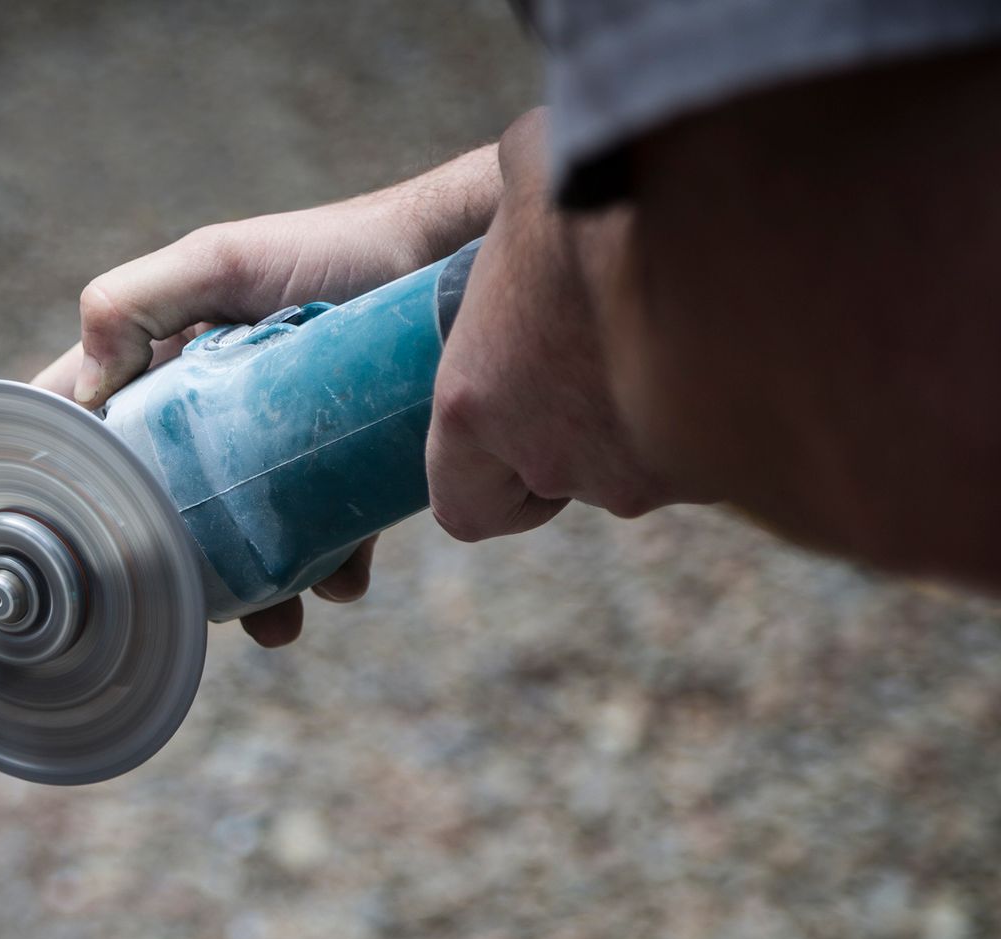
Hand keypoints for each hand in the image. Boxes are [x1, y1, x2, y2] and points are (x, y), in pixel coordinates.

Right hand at [34, 146, 500, 644]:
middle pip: (163, 510)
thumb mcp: (218, 263)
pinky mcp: (341, 482)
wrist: (451, 265)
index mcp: (164, 369)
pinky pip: (323, 548)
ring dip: (251, 596)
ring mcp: (276, 458)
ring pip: (241, 546)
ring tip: (275, 621)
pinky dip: (328, 575)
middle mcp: (212, 421)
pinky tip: (343, 576)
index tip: (59, 534)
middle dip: (171, 564)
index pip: (88, 426)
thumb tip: (90, 390)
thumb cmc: (335, 250)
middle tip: (185, 599)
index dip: (65, 477)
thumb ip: (133, 303)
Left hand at [426, 109, 689, 542]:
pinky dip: (726, 411)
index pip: (466, 507)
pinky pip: (718, 456)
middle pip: (570, 478)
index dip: (492, 478)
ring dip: (658, 417)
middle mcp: (552, 458)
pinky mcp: (721, 471)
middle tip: (617, 343)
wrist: (722, 198)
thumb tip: (541, 167)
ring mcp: (640, 474)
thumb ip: (518, 201)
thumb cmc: (605, 177)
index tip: (524, 425)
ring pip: (648, 467)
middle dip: (589, 428)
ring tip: (685, 325)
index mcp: (475, 403)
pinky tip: (737, 338)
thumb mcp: (530, 169)